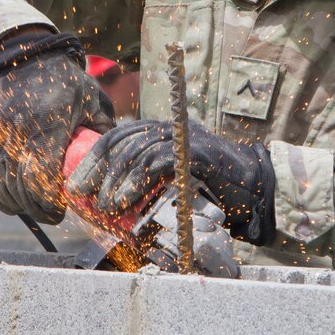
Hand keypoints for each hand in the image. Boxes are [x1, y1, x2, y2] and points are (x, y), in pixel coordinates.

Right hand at [0, 30, 114, 223]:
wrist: (21, 55)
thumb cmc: (61, 82)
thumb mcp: (91, 100)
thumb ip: (101, 133)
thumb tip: (114, 166)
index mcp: (46, 122)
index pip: (39, 177)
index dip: (48, 202)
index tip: (60, 210)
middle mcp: (11, 127)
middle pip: (16, 186)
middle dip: (34, 207)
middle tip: (49, 213)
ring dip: (12, 202)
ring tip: (29, 205)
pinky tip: (8, 194)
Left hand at [67, 119, 275, 244]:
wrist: (258, 191)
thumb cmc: (215, 193)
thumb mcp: (174, 183)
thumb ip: (148, 184)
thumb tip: (111, 203)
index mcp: (162, 131)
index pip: (120, 136)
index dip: (95, 158)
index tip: (77, 182)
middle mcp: (171, 128)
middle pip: (123, 141)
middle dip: (98, 169)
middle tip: (83, 195)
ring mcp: (184, 138)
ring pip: (137, 152)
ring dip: (116, 182)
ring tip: (105, 207)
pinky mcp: (196, 153)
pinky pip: (158, 163)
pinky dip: (137, 183)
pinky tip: (126, 202)